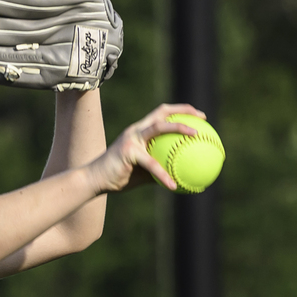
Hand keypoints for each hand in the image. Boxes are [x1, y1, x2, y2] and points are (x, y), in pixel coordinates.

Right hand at [84, 103, 205, 193]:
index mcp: (140, 131)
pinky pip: (151, 163)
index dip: (181, 112)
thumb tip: (181, 177)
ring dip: (179, 129)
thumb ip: (160, 170)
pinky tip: (174, 185)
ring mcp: (132, 138)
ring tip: (196, 136)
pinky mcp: (128, 151)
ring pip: (159, 127)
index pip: (162, 114)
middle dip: (183, 110)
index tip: (199, 117)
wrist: (95, 180)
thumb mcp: (144, 172)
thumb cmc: (119, 176)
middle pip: (162, 111)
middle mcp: (137, 129)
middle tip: (202, 118)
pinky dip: (163, 174)